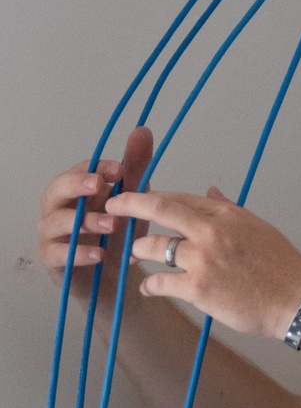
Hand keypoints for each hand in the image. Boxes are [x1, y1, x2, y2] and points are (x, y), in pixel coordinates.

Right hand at [38, 127, 153, 299]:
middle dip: (77, 185)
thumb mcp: (131, 201)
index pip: (79, 170)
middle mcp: (57, 208)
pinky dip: (79, 253)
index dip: (96, 167)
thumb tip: (142, 130)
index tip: (119, 169)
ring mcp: (52, 234)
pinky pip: (58, 254)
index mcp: (75, 190)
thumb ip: (135, 168)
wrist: (112, 277)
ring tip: (112, 224)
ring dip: (85, 222)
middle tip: (100, 185)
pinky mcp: (52, 261)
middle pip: (56, 190)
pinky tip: (99, 254)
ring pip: (57, 222)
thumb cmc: (116, 235)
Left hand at [104, 187, 300, 339]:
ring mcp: (204, 260)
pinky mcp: (198, 289)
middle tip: (111, 209)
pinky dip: (150, 286)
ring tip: (133, 256)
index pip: (181, 197)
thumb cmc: (282, 267)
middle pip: (160, 208)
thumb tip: (209, 191)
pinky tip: (148, 288)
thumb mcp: (258, 228)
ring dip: (138, 251)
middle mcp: (212, 232)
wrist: (297, 301)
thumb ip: (229, 209)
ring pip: (154, 247)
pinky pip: (160, 282)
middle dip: (129, 206)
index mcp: (227, 215)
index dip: (152, 195)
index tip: (135, 196)